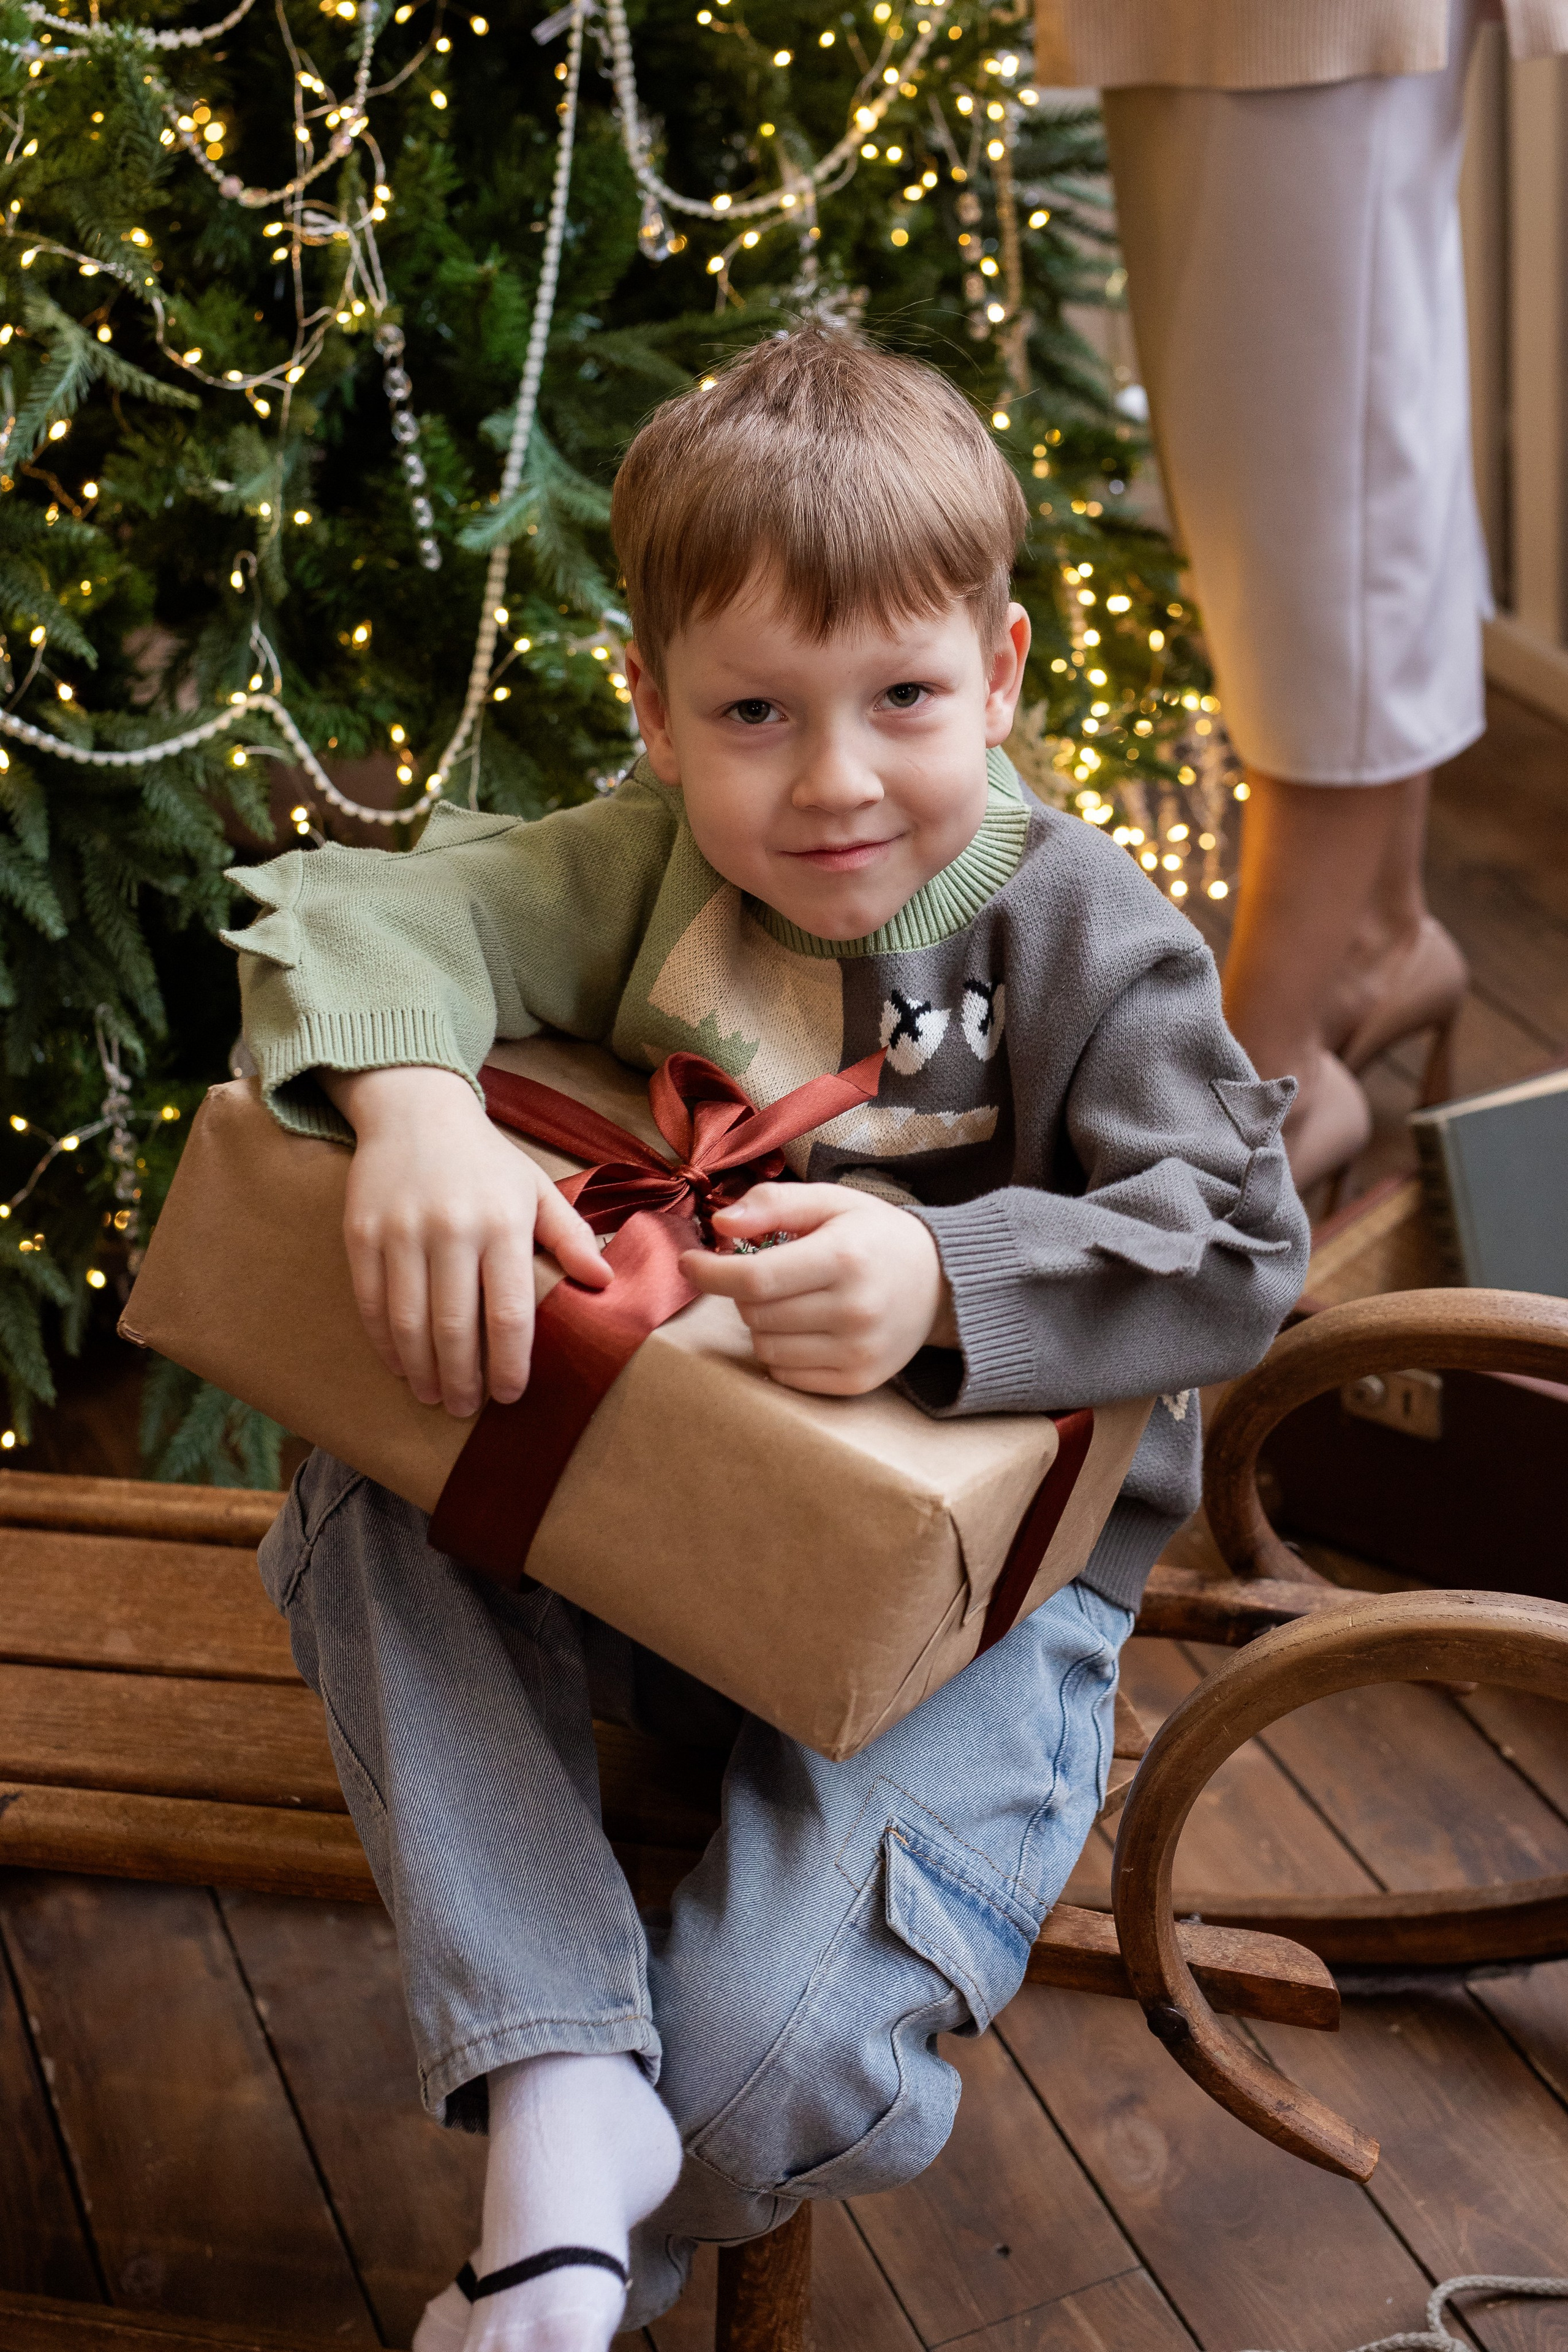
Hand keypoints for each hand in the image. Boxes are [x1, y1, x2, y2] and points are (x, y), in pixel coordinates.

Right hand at [326, 1065, 609, 1417]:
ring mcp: (401, 1232)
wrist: (415, 1109)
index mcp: (502, 1223)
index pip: (508, 1312)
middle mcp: (451, 1229)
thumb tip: (604, 1283)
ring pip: (409, 1322)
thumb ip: (569, 1236)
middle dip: (463, 1378)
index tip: (510, 1395)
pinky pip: (370, 1302)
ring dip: (422, 1370)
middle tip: (468, 1409)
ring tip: (434, 1396)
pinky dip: (385, 1342)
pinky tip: (399, 1364)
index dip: (509, 1363)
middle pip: (455, 1327)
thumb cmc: (486, 1160)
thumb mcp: (536, 1188)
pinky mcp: (361, 1232)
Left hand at [680, 1182, 957, 1396]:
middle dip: (746, 1292)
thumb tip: (719, 1225)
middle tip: (774, 1273)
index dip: (710, 1274)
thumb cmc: (875, 1237)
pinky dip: (782, 1352)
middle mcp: (854, 1310)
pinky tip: (807, 1328)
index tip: (689, 1263)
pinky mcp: (857, 1382)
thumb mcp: (831, 1202)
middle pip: (755, 1313)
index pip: (755, 1279)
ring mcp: (857, 1352)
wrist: (941, 1284)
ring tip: (794, 1300)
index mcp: (845, 1258)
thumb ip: (774, 1205)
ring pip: (764, 1347)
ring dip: (762, 1323)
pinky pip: (785, 1374)